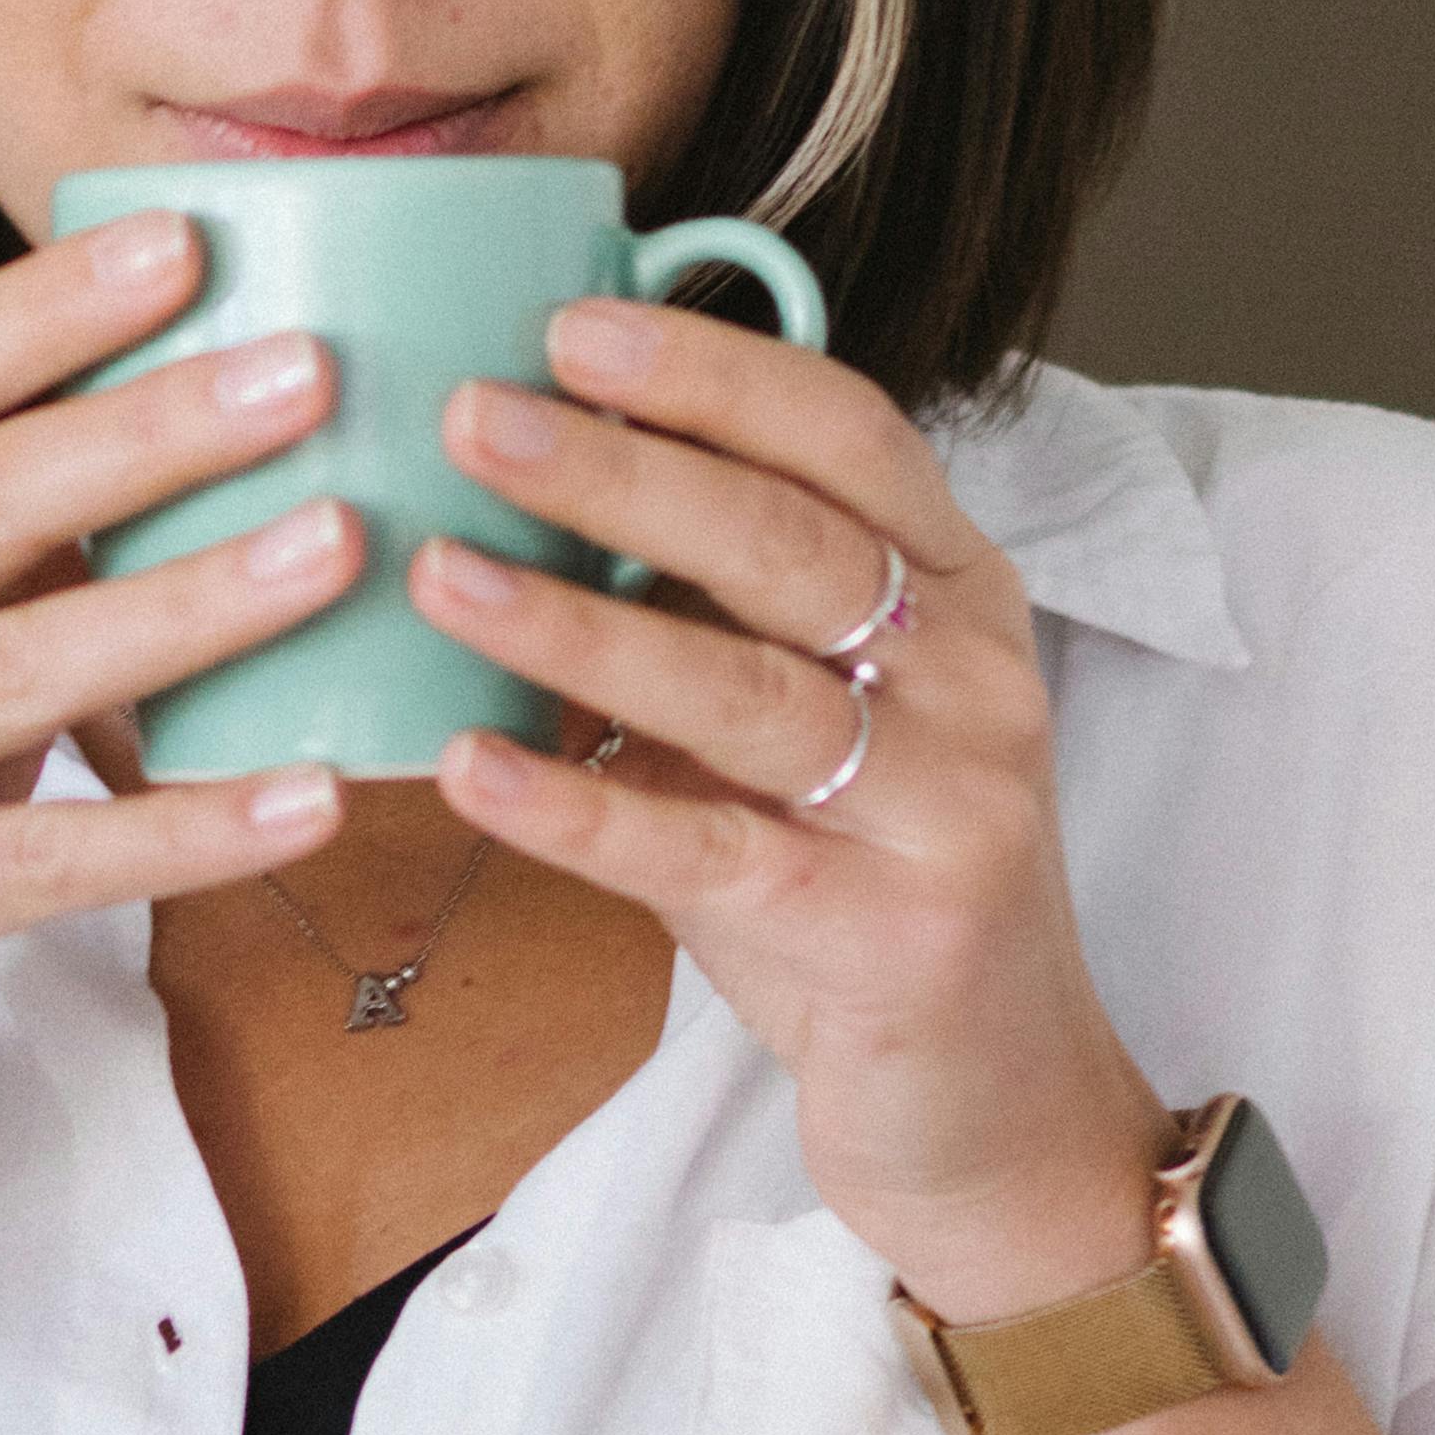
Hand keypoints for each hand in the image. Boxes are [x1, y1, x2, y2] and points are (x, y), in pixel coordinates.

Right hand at [0, 211, 356, 1252]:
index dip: (49, 311)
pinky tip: (311, 799)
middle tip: (308, 372)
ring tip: (340, 546)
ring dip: (192, 603)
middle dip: (148, 427)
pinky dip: (185, 829)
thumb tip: (170, 439)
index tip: (198, 242)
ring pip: (13, 666)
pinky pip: (39, 859)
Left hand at [421, 296, 1164, 1320]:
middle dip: (620, 469)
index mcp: (961, 596)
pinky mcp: (890, 940)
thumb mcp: (815, 726)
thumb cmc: (867, 893)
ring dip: (575, 628)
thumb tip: (528, 484)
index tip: (566, 322)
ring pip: (744, 691)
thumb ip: (714, 616)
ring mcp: (948, 812)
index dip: (711, 372)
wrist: (996, 1112)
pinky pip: (707, 856)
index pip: (849, 435)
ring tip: (438, 572)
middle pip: (788, 543)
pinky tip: (467, 768)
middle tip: (473, 413)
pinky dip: (579, 809)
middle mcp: (975, 683)